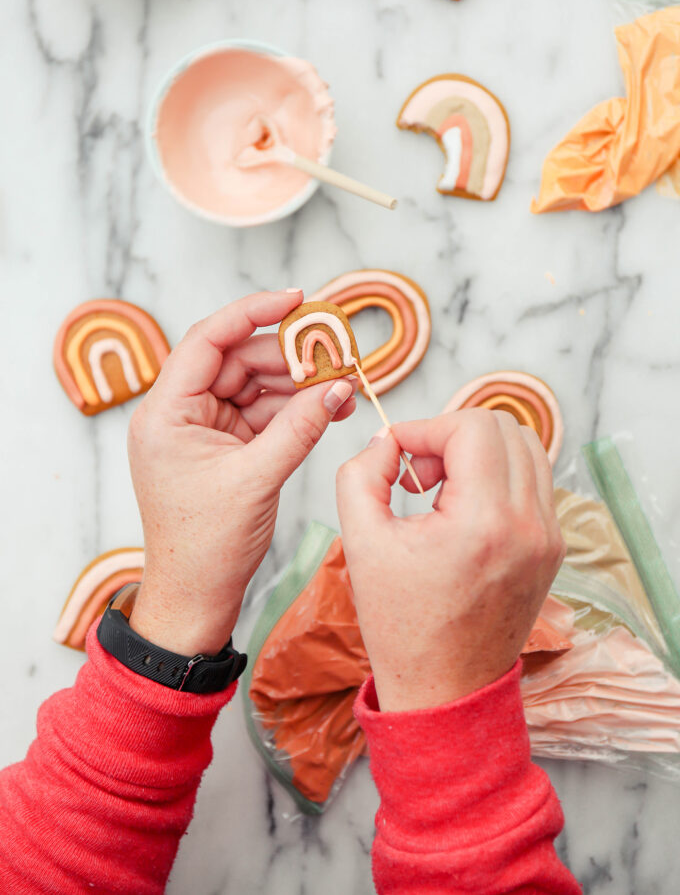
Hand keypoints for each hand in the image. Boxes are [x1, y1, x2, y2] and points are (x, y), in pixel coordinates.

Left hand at [128, 290, 355, 655]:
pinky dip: (294, 410)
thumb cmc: (206, 544)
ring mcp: (203, 430)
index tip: (295, 299)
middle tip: (337, 354)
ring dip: (297, 384)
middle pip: (237, 361)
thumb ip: (299, 427)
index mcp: (166, 412)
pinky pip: (262, 414)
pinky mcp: (224, 448)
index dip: (252, 312)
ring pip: (254, 386)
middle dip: (289, 357)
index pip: (208, 340)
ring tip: (343, 384)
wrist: (196, 596)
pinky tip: (329, 407)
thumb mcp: (256, 479)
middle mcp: (180, 413)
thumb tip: (337, 388)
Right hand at [336, 410, 563, 710]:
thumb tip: (385, 440)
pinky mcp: (552, 547)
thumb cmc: (402, 624)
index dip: (425, 427)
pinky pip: (533, 481)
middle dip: (452, 435)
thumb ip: (361, 474)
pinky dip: (497, 476)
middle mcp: (529, 524)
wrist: (445, 689)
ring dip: (478, 452)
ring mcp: (548, 536)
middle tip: (420, 475)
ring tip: (441, 490)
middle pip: (503, 427)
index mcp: (484, 522)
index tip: (398, 455)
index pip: (471, 426)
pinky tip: (463, 511)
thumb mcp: (361, 542)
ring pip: (525, 448)